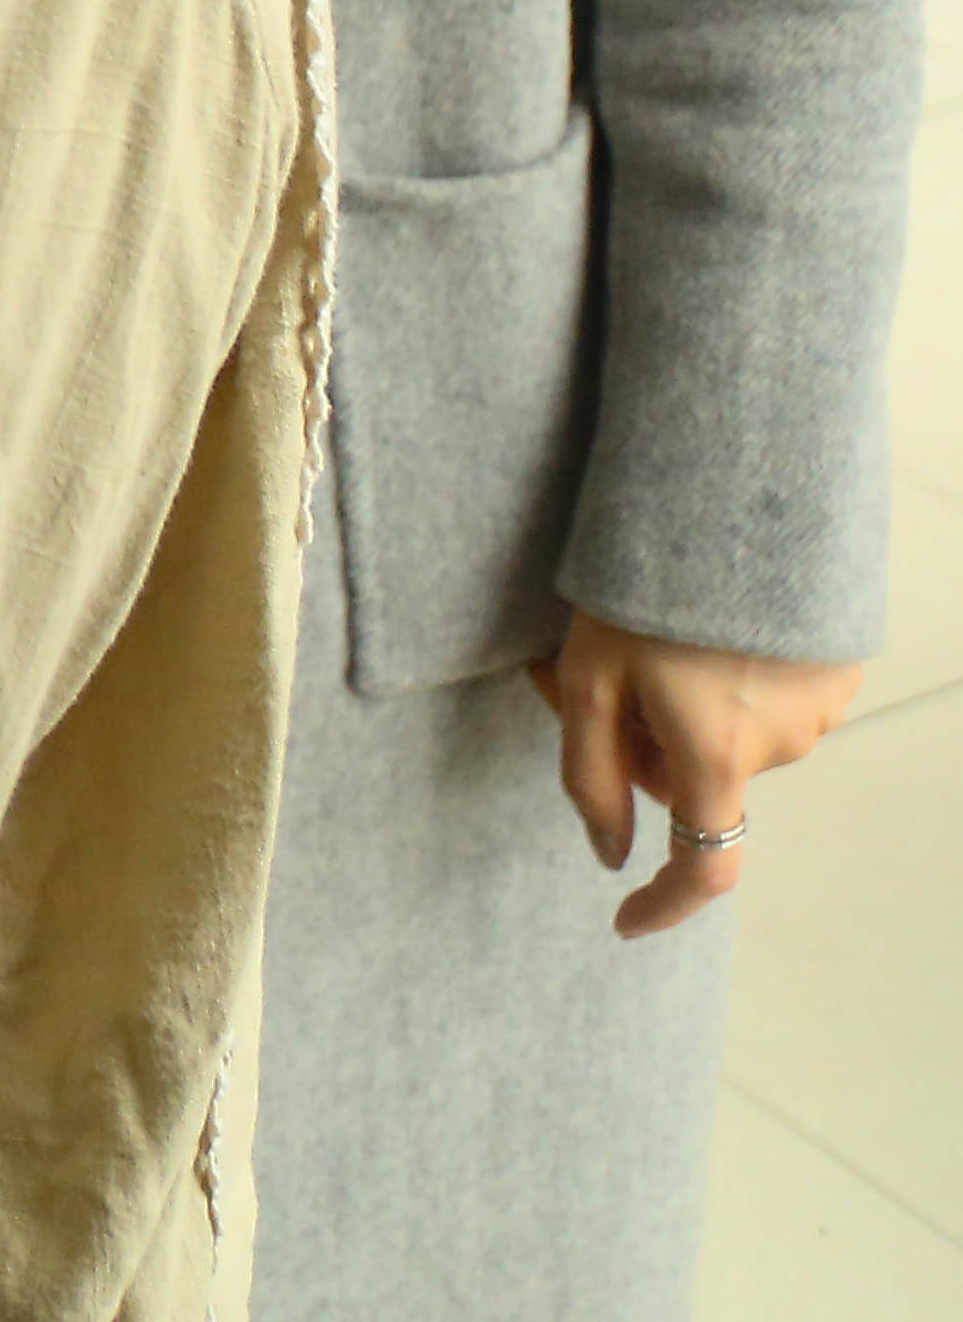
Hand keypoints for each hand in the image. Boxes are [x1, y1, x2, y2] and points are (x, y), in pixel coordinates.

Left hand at [530, 607, 867, 938]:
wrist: (732, 501)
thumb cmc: (643, 589)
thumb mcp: (587, 678)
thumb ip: (591, 777)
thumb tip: (608, 854)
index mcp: (717, 755)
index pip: (704, 866)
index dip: (663, 904)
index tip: (624, 922)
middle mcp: (781, 746)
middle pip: (694, 780)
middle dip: (645, 746)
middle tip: (600, 670)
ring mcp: (819, 709)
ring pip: (730, 740)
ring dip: (687, 708)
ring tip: (654, 629)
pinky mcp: (836, 670)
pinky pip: (766, 700)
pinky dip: (728, 680)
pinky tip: (704, 620)